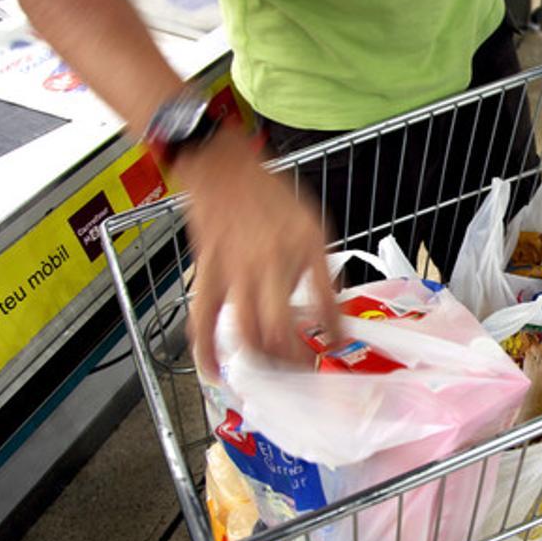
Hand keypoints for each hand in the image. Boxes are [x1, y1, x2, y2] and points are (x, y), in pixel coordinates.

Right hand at [174, 123, 339, 379]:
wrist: (223, 167)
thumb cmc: (269, 195)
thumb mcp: (312, 224)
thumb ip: (319, 265)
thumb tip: (328, 307)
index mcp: (306, 246)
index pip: (326, 301)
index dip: (334, 331)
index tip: (338, 347)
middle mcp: (272, 261)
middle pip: (283, 328)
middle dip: (295, 359)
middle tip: (303, 370)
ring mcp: (236, 270)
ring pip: (247, 331)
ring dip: (260, 360)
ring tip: (272, 373)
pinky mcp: (207, 273)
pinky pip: (203, 320)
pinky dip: (206, 352)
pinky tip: (215, 372)